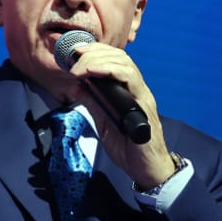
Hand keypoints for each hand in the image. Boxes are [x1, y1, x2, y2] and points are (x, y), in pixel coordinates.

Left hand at [63, 42, 173, 190]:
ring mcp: (142, 97)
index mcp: (129, 93)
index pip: (116, 61)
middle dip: (95, 51)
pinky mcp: (143, 107)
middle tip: (74, 55)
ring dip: (99, 59)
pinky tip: (93, 71)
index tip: (76, 51)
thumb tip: (76, 87)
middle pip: (120, 58)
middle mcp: (138, 90)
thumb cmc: (130, 149)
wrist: (147, 170)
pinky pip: (130, 80)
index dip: (96, 51)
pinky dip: (110, 70)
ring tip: (79, 65)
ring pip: (125, 64)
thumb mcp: (104, 122)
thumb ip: (93, 104)